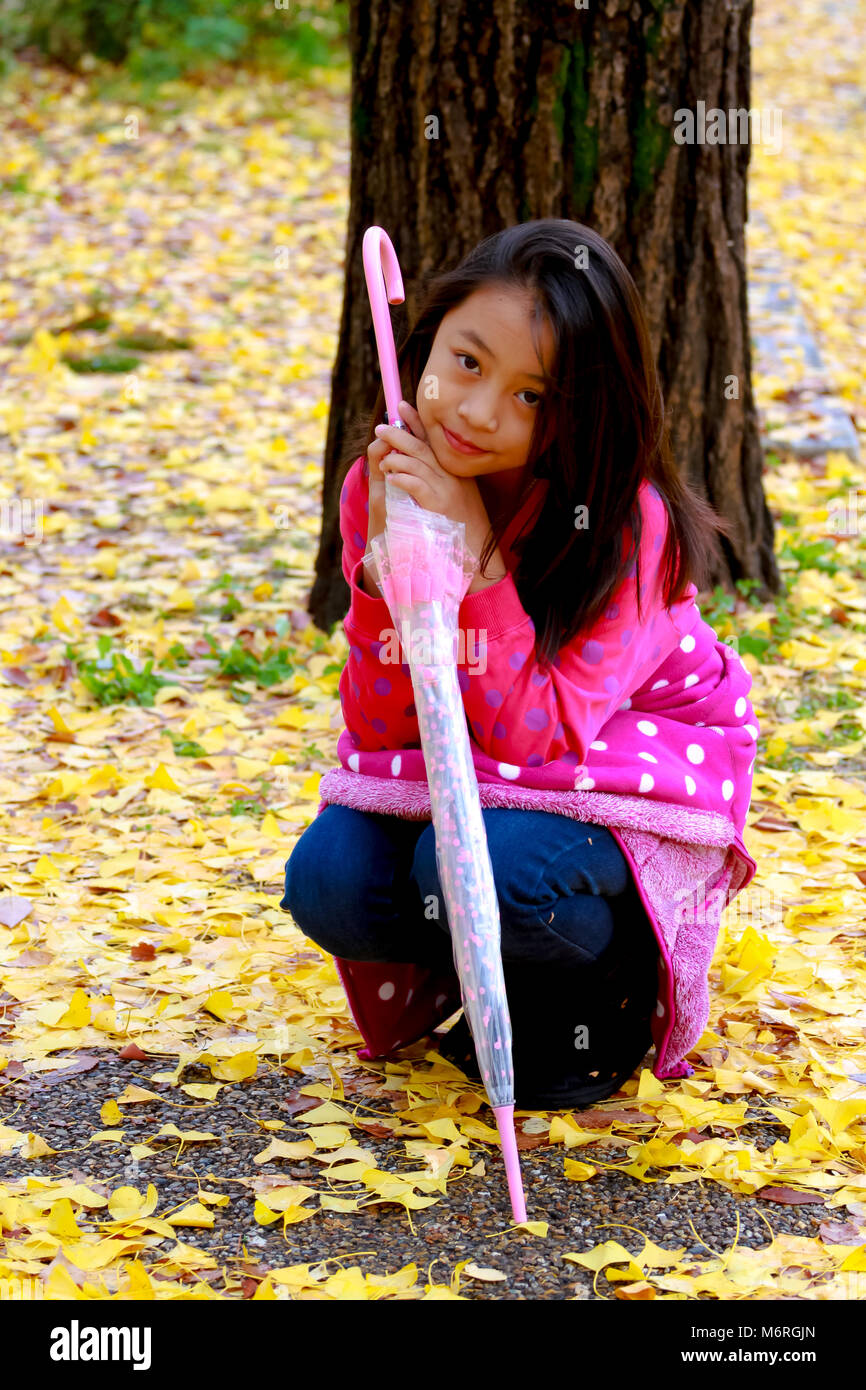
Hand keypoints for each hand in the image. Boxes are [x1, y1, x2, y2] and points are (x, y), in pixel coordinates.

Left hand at [374, 400, 486, 531]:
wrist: (473, 547)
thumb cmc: (462, 523)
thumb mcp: (456, 494)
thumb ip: (439, 476)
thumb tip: (415, 459)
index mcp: (454, 468)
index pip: (433, 439)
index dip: (416, 421)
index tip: (401, 407)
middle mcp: (452, 474)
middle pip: (422, 447)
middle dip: (400, 434)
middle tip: (381, 428)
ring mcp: (446, 488)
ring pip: (418, 463)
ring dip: (396, 458)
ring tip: (383, 460)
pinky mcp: (438, 504)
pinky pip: (417, 485)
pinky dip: (402, 478)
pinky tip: (391, 478)